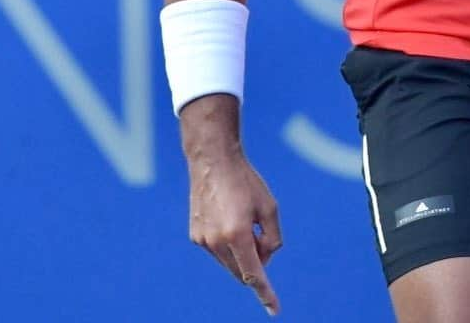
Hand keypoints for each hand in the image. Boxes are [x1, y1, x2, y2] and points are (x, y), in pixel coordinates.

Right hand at [187, 145, 282, 315]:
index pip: (253, 274)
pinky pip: (218, 251)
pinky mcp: (195, 236)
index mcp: (237, 234)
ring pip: (230, 262)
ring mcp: (203, 241)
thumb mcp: (270, 206)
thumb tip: (264, 258)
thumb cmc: (246, 181)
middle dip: (256, 260)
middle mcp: (217, 241)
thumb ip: (272, 238)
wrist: (212, 161)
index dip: (265, 293)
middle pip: (242, 270)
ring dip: (242, 252)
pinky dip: (228, 244)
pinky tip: (229, 217)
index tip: (274, 310)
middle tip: (260, 232)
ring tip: (243, 219)